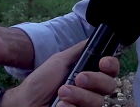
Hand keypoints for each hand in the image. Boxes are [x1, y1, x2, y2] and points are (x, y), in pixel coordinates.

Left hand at [4, 41, 120, 106]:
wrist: (27, 101)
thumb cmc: (42, 81)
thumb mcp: (60, 59)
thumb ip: (79, 50)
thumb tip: (94, 39)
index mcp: (91, 73)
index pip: (111, 70)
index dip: (112, 65)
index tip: (102, 62)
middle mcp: (92, 90)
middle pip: (110, 85)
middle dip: (95, 80)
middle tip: (78, 78)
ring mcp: (86, 104)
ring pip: (98, 101)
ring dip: (79, 95)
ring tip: (62, 92)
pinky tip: (60, 105)